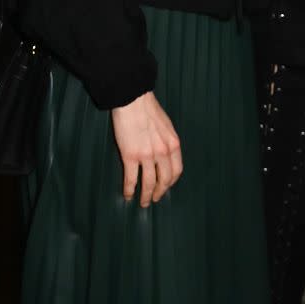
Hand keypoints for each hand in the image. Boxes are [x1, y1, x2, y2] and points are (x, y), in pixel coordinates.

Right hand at [111, 91, 182, 205]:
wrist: (133, 100)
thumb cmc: (147, 109)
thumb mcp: (166, 126)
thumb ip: (166, 141)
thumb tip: (164, 153)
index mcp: (173, 144)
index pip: (176, 170)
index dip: (171, 182)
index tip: (165, 187)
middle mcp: (163, 152)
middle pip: (164, 180)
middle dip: (160, 192)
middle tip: (154, 198)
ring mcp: (147, 155)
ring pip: (149, 183)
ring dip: (146, 195)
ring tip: (143, 202)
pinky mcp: (130, 156)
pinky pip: (131, 178)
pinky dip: (130, 189)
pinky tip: (128, 195)